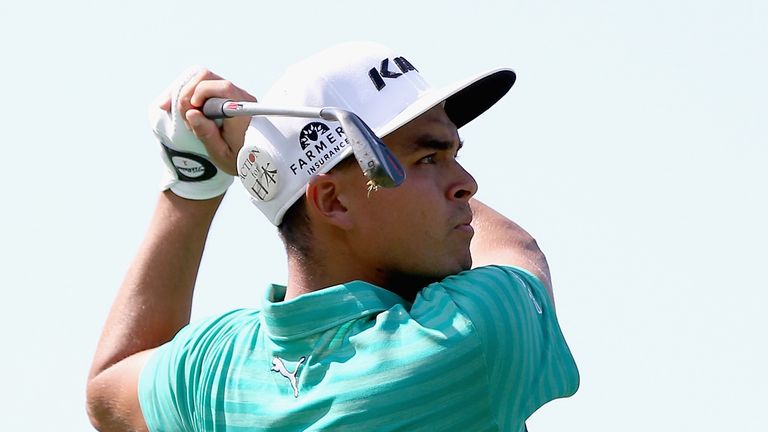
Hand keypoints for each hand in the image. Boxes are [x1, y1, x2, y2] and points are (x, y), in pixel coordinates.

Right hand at [150, 68, 256, 198]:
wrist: (259, 159)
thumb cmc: (240, 158)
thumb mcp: (223, 153)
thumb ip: (207, 134)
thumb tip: (192, 114)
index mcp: (242, 111)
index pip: (222, 88)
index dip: (200, 93)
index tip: (191, 112)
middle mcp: (240, 97)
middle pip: (208, 78)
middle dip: (188, 93)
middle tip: (185, 116)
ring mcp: (234, 94)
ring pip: (204, 79)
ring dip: (187, 93)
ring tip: (182, 115)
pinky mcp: (226, 96)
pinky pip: (205, 85)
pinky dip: (190, 93)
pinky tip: (182, 109)